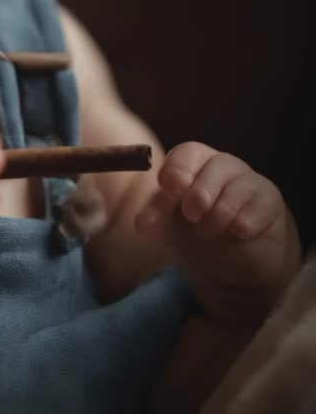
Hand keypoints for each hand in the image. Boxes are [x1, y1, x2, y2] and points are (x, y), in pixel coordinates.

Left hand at [134, 141, 299, 321]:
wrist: (237, 259)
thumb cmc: (200, 230)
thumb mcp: (172, 228)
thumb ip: (156, 223)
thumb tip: (143, 223)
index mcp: (195, 165)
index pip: (188, 153)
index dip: (178, 168)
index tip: (170, 190)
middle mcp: (224, 168)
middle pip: (215, 165)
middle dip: (200, 192)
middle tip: (191, 216)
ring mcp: (249, 183)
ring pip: (239, 187)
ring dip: (221, 212)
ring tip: (208, 232)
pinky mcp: (270, 203)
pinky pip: (261, 205)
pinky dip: (246, 221)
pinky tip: (238, 233)